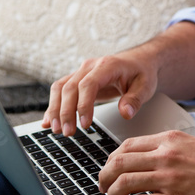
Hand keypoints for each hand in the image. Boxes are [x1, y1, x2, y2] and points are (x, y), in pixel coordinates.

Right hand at [41, 51, 157, 135]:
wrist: (139, 61)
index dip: (83, 104)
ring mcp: (82, 72)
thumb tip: (125, 113)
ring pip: (60, 88)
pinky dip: (53, 106)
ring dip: (55, 109)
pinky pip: (60, 91)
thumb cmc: (142, 73)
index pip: (88, 84)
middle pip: (70, 87)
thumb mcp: (146, 86)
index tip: (85, 124)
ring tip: (56, 130)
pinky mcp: (78, 80)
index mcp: (107, 65)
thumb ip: (135, 100)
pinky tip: (48, 122)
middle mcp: (90, 66)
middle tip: (68, 133)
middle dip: (66, 112)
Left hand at [98, 130, 194, 194]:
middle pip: (119, 162)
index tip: (111, 169)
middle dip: (104, 176)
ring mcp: (168, 178)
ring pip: (122, 182)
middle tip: (103, 186)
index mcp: (170, 140)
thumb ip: (172, 150)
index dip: (113, 159)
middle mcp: (166, 155)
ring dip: (111, 194)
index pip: (128, 145)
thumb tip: (152, 160)